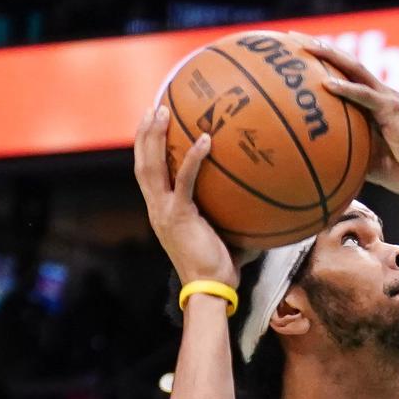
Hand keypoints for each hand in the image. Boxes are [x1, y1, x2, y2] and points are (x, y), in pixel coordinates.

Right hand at [132, 107, 238, 287]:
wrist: (209, 290)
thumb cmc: (219, 268)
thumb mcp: (221, 235)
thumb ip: (229, 215)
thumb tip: (257, 201)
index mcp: (161, 212)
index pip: (147, 175)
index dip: (146, 150)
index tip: (152, 126)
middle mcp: (156, 208)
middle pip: (141, 163)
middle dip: (144, 134)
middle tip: (153, 107)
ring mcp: (164, 211)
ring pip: (150, 166)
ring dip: (155, 137)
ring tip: (163, 111)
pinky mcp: (179, 216)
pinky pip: (185, 180)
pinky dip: (193, 158)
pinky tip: (206, 139)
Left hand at [298, 36, 398, 195]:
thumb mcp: (368, 160)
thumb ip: (347, 151)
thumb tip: (318, 157)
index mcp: (374, 102)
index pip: (344, 73)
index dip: (320, 60)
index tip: (292, 52)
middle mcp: (380, 94)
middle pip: (345, 62)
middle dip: (318, 47)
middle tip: (289, 37)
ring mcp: (387, 99)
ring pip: (355, 69)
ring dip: (330, 56)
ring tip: (305, 47)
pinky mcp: (392, 111)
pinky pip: (365, 96)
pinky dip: (346, 89)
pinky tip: (326, 84)